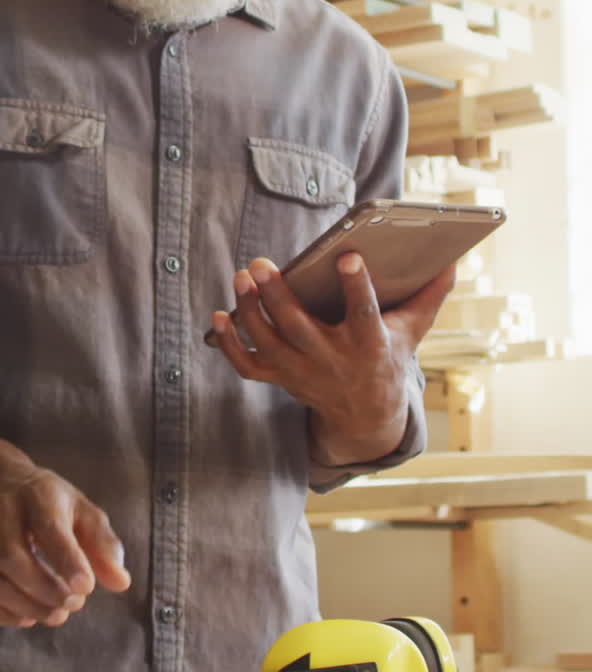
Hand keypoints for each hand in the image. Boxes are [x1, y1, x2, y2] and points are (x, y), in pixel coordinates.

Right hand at [0, 464, 129, 628]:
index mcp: (38, 494)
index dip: (67, 561)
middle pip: (10, 557)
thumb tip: (121, 583)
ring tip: (55, 615)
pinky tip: (27, 617)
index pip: (48, 528)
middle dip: (43, 589)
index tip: (86, 588)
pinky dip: (0, 613)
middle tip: (73, 605)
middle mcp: (2, 512)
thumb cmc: (50, 503)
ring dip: (23, 605)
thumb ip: (104, 545)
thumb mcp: (83, 510)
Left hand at [211, 253, 454, 463]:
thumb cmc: (388, 356)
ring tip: (243, 276)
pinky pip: (249, 366)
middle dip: (277, 296)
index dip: (356, 286)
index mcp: (369, 344)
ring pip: (269, 344)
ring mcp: (302, 372)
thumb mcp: (414, 330)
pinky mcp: (281, 378)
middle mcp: (332, 360)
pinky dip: (230, 344)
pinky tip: (219, 315)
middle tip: (260, 263)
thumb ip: (430, 295)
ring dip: (250, 311)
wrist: (366, 414)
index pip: (363, 314)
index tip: (348, 257)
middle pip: (298, 329)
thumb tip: (453, 260)